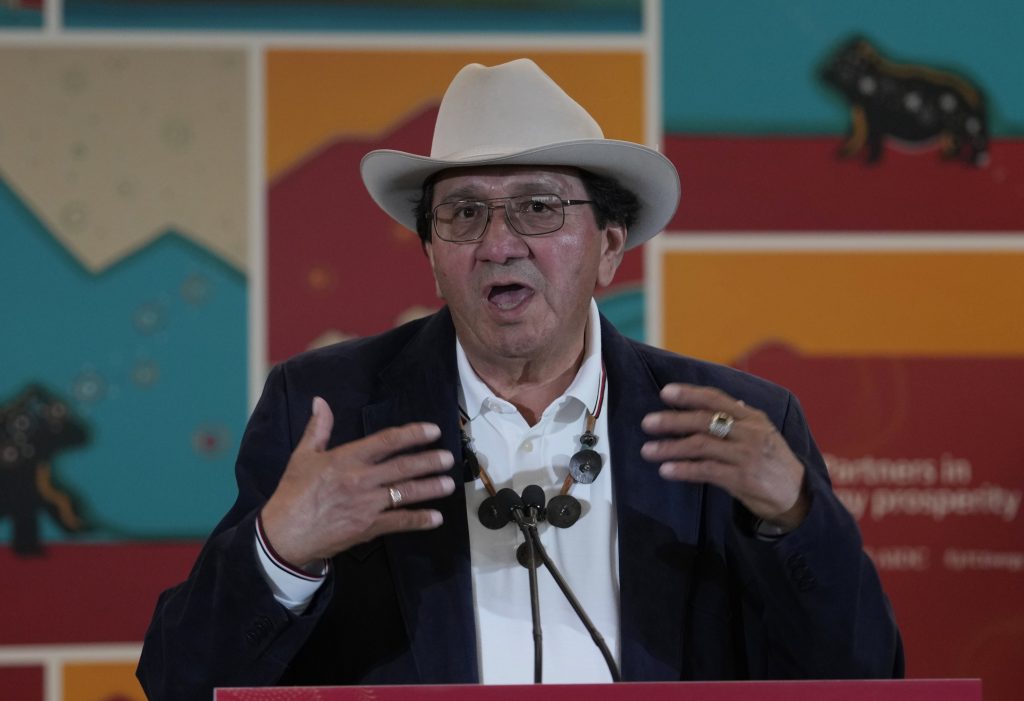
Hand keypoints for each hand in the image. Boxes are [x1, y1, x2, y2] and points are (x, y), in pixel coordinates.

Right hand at [260, 397, 455, 566]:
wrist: (284, 534)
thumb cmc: (293, 493)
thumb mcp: (303, 456)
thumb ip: (318, 428)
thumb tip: (320, 401)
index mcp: (346, 459)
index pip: (386, 441)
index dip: (412, 434)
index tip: (432, 430)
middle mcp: (361, 479)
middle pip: (403, 467)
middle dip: (429, 461)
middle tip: (449, 457)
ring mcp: (366, 505)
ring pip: (406, 493)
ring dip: (430, 488)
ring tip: (449, 484)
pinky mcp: (368, 528)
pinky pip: (399, 522)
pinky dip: (419, 520)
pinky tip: (436, 518)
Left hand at [640, 383, 807, 529]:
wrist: (798, 496)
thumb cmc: (774, 462)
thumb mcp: (763, 434)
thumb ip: (740, 419)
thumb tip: (721, 402)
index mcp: (753, 418)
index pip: (717, 399)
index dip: (690, 394)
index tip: (665, 392)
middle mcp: (750, 432)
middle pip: (704, 420)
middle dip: (672, 420)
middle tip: (647, 423)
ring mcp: (746, 455)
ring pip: (701, 446)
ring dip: (671, 447)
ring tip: (648, 450)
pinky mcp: (743, 479)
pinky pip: (707, 471)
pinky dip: (684, 469)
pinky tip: (666, 470)